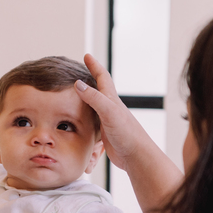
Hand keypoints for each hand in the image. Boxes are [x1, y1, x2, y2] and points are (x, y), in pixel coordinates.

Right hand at [76, 53, 157, 172]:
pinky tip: (80, 126)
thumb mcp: (109, 112)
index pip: (102, 77)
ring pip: (93, 108)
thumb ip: (94, 98)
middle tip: (79, 73)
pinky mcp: (105, 135)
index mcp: (111, 100)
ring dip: (84, 102)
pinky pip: (92, 126)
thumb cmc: (126, 133)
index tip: (87, 55)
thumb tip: (78, 84)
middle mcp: (109, 108)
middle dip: (89, 80)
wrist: (136, 156)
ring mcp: (107, 121)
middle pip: (97, 90)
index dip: (94, 65)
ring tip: (75, 97)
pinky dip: (84, 123)